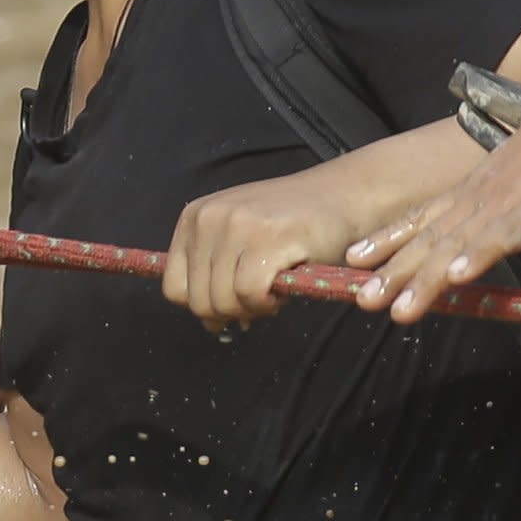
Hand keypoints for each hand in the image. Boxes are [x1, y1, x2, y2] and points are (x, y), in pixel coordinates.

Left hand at [164, 168, 394, 327]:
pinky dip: (268, 303)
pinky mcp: (268, 238)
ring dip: (253, 308)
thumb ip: (215, 274)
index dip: (205, 306)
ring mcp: (237, 225)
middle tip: (262, 297)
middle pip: (198, 301)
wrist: (345, 196)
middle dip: (232, 312)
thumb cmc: (294, 226)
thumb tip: (210, 324)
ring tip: (275, 289)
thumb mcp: (240, 239)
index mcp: (194, 217)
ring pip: (223, 301)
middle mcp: (209, 217)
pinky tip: (284, 288)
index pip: (174, 288)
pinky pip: (251, 295)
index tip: (234, 300)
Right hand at [350, 76, 520, 321]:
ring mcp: (471, 194)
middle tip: (389, 309)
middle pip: (449, 240)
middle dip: (416, 275)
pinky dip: (388, 237)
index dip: (474, 255)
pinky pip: (418, 216)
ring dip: (391, 263)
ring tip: (363, 293)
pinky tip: (358, 258)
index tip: (449, 277)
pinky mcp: (460, 191)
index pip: (499, 235)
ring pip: (425, 231)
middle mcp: (495, 200)